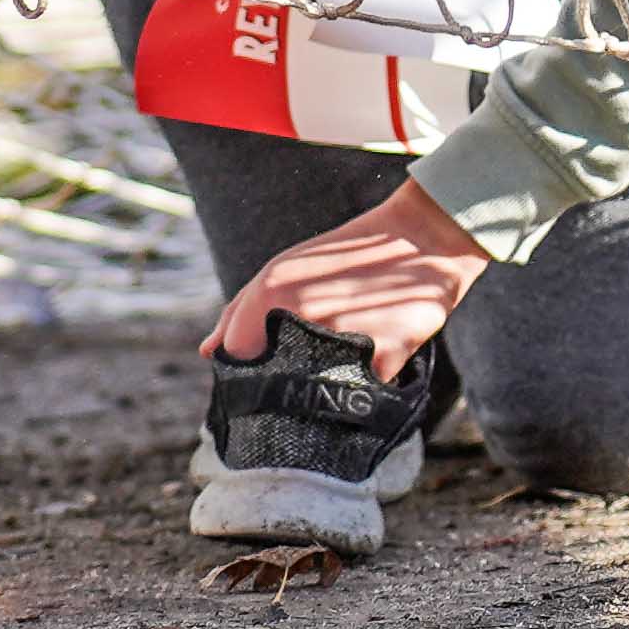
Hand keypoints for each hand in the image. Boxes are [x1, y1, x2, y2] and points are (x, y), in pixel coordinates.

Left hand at [206, 178, 491, 381]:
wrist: (421, 236)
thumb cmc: (344, 256)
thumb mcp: (286, 270)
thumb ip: (240, 312)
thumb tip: (208, 351)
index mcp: (273, 288)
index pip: (236, 356)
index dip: (244, 371)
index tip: (262, 371)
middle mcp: (304, 311)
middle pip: (275, 382)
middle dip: (285, 384)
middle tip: (306, 367)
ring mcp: (345, 334)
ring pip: (318, 392)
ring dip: (326, 383)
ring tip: (347, 352)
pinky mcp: (387, 353)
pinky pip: (362, 391)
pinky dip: (365, 381)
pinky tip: (375, 350)